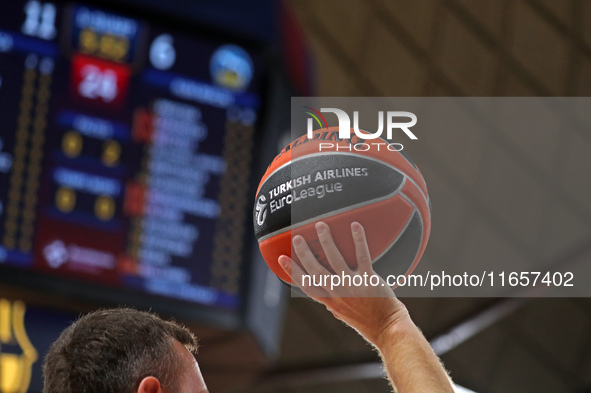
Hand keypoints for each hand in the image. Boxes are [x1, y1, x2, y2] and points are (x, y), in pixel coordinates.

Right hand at [278, 221, 410, 344]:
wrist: (388, 328)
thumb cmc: (368, 322)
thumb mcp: (344, 315)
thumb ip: (334, 306)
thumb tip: (327, 302)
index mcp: (330, 301)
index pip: (306, 285)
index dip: (292, 271)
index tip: (281, 258)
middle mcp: (337, 293)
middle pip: (315, 270)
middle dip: (304, 253)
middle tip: (297, 237)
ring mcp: (352, 285)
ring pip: (335, 259)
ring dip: (326, 241)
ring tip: (321, 226)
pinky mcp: (368, 279)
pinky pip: (362, 256)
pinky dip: (358, 239)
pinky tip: (355, 226)